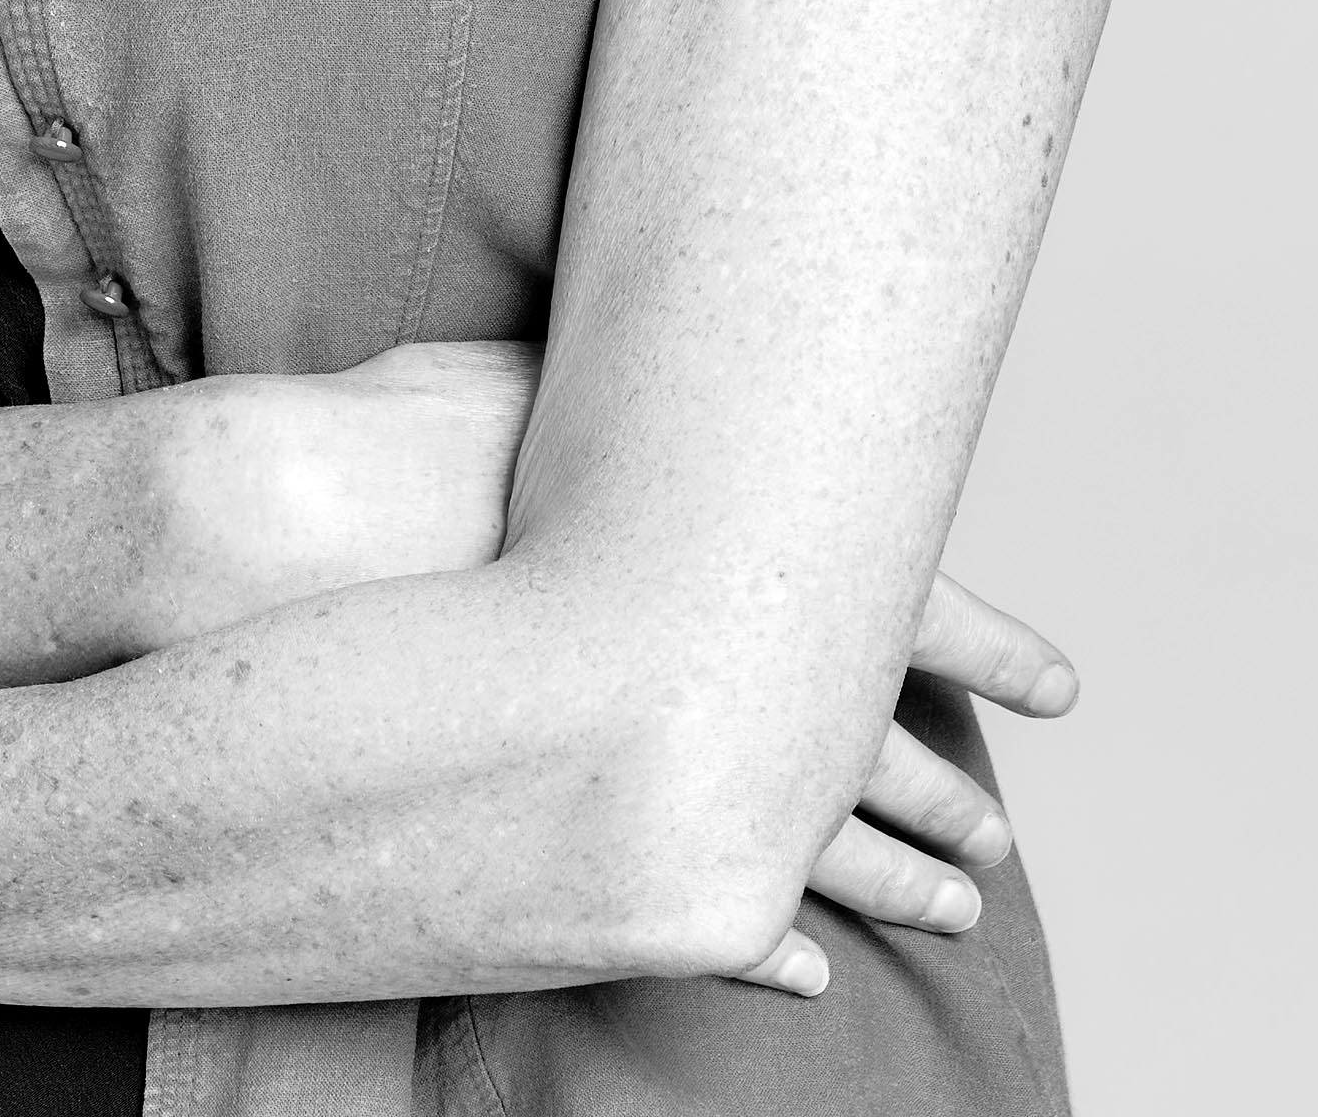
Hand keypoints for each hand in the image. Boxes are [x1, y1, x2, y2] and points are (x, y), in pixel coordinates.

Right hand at [180, 349, 1079, 962]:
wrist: (259, 546)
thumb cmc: (388, 441)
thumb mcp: (539, 379)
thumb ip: (628, 389)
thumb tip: (696, 339)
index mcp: (712, 545)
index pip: (898, 602)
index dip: (982, 646)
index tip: (1058, 687)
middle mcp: (692, 663)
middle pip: (859, 742)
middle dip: (935, 792)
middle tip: (998, 837)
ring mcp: (629, 761)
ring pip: (796, 839)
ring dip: (879, 876)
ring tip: (953, 906)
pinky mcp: (557, 834)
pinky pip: (687, 906)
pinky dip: (749, 939)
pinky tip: (798, 978)